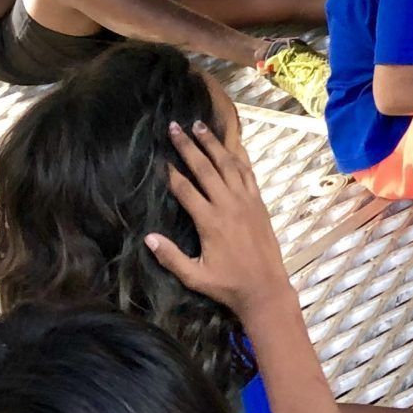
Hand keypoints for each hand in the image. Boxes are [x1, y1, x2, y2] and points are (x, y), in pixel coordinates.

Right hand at [145, 119, 289, 320]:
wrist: (265, 287)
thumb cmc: (227, 284)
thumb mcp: (194, 276)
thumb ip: (170, 257)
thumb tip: (147, 237)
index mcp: (210, 221)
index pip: (185, 189)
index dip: (171, 172)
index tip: (159, 157)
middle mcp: (228, 205)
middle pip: (205, 168)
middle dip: (189, 146)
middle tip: (175, 126)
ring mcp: (246, 201)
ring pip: (228, 164)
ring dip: (213, 144)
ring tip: (199, 126)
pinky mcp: (259, 202)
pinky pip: (248, 173)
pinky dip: (239, 156)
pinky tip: (233, 144)